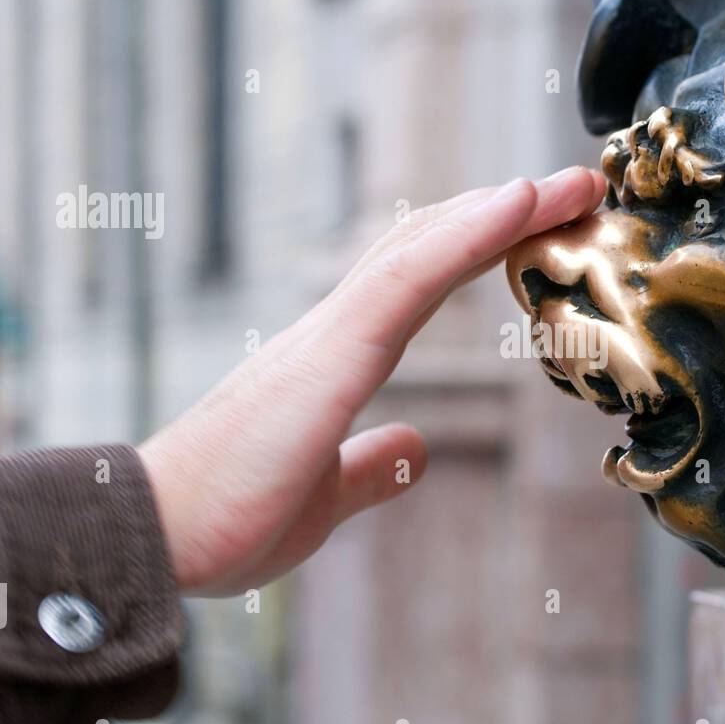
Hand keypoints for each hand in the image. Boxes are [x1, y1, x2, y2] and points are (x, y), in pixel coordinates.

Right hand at [140, 167, 606, 594]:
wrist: (150, 541)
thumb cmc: (222, 523)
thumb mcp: (323, 498)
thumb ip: (368, 467)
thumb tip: (414, 448)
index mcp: (332, 364)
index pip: (416, 284)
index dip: (477, 247)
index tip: (540, 225)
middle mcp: (330, 335)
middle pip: (426, 249)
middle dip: (503, 214)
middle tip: (574, 187)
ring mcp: (326, 339)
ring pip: (422, 249)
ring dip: (502, 209)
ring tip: (570, 182)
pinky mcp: (325, 359)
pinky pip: (405, 281)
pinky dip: (465, 237)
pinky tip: (517, 202)